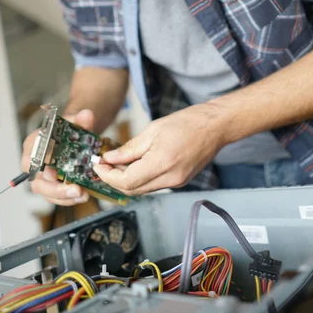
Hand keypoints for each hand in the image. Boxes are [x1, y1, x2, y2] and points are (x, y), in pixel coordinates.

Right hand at [22, 109, 94, 205]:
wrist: (75, 137)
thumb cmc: (68, 130)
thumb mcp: (74, 122)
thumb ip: (80, 119)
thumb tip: (87, 115)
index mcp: (34, 145)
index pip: (30, 159)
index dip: (40, 168)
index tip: (53, 173)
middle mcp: (34, 164)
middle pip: (37, 181)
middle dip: (55, 188)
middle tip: (74, 189)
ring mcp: (42, 177)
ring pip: (47, 192)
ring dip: (64, 196)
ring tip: (82, 195)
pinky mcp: (52, 186)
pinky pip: (57, 197)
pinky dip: (69, 198)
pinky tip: (83, 196)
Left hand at [93, 104, 224, 195]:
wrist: (215, 127)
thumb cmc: (188, 122)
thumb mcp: (153, 130)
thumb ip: (130, 148)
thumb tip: (110, 159)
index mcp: (162, 163)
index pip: (126, 181)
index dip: (107, 176)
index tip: (97, 165)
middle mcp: (170, 178)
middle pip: (132, 190)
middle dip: (113, 180)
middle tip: (103, 165)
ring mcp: (176, 183)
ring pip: (142, 189)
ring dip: (126, 180)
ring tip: (117, 163)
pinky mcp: (180, 182)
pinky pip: (153, 185)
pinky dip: (140, 178)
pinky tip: (135, 165)